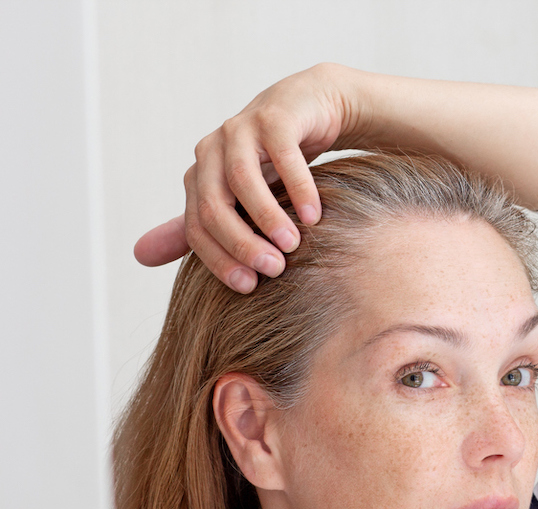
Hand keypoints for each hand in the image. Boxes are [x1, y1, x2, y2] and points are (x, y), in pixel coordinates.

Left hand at [134, 63, 356, 292]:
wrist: (309, 108)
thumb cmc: (274, 160)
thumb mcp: (238, 196)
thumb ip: (198, 227)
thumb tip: (139, 258)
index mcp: (199, 176)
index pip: (196, 226)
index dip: (218, 259)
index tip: (249, 286)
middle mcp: (212, 151)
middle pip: (213, 203)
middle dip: (240, 242)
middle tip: (273, 269)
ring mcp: (241, 130)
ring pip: (242, 178)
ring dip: (267, 216)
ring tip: (293, 245)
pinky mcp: (276, 117)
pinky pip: (283, 155)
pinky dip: (298, 188)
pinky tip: (314, 216)